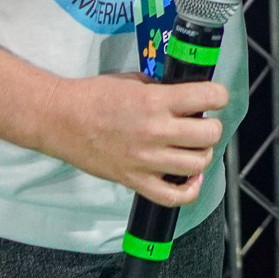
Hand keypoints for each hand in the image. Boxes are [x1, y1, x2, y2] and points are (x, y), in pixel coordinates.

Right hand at [44, 74, 227, 204]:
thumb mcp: (133, 80)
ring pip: (197, 164)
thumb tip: (186, 98)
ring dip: (202, 154)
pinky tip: (192, 178)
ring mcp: (146, 160)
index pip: (208, 98)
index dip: (218, 95)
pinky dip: (190, 190)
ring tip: (194, 147)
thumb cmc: (94, 96)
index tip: (215, 97)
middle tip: (202, 123)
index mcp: (155, 102)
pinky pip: (173, 197)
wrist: (61, 119)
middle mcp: (155, 132)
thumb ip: (162, 89)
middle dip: (212, 126)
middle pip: (209, 134)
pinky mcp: (135, 181)